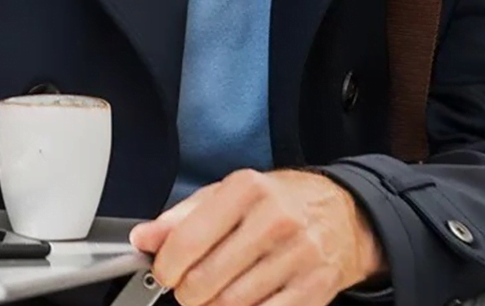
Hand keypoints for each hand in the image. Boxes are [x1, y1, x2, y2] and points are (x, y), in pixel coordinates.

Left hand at [129, 169, 385, 305]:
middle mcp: (274, 219)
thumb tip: (143, 239)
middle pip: (207, 280)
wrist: (340, 213)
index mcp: (246, 189)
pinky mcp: (313, 290)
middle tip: (188, 288)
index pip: (189, 238)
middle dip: (187, 293)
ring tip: (214, 294)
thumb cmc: (276, 202)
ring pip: (232, 305)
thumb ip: (182, 217)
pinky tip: (242, 302)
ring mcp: (297, 256)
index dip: (167, 266)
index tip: (164, 272)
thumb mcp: (228, 195)